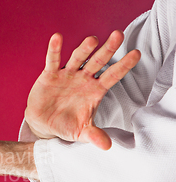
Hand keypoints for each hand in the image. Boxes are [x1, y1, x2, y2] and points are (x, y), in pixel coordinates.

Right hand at [25, 30, 140, 149]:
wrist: (44, 123)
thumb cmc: (66, 125)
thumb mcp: (81, 132)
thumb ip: (94, 135)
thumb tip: (107, 146)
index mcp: (95, 90)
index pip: (113, 76)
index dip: (124, 66)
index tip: (136, 54)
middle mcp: (83, 79)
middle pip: (98, 61)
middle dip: (108, 49)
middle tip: (119, 35)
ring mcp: (67, 74)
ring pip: (78, 58)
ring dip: (84, 49)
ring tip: (92, 39)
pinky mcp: (50, 75)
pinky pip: (52, 60)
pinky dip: (54, 49)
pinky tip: (57, 38)